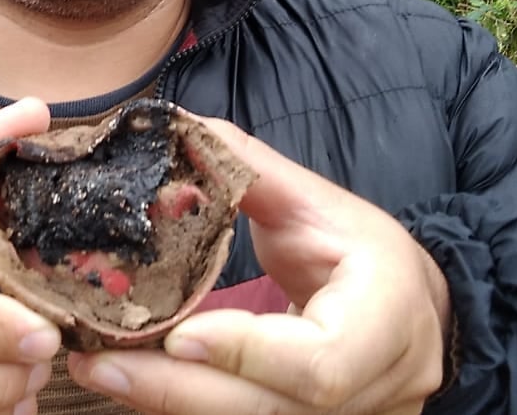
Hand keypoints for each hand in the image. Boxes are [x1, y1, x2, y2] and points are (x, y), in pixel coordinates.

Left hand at [66, 118, 450, 414]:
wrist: (419, 315)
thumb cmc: (367, 256)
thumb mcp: (320, 204)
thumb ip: (249, 172)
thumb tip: (175, 129)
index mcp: (388, 321)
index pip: (320, 362)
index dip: (247, 352)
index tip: (176, 337)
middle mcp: (374, 392)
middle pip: (271, 411)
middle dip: (178, 390)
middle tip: (97, 365)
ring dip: (168, 405)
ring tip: (98, 372)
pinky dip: (184, 408)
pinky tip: (133, 387)